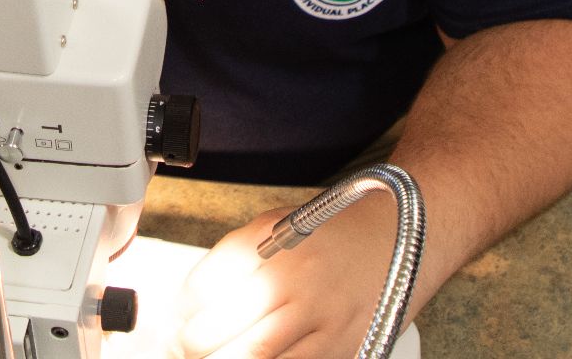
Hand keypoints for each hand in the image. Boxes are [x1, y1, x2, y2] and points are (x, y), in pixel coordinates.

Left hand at [171, 200, 398, 357]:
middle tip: (182, 348)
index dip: (177, 316)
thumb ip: (228, 260)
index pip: (200, 293)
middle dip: (190, 347)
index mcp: (268, 248)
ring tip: (211, 357)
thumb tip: (185, 305)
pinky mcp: (343, 348)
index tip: (171, 325)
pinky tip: (251, 358)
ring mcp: (320, 321)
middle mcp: (293, 284)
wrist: (399, 236)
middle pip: (216, 334)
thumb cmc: (331, 234)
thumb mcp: (272, 226)